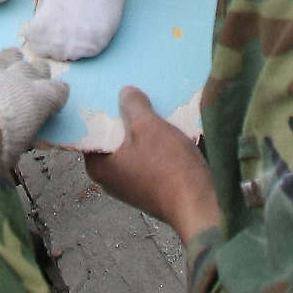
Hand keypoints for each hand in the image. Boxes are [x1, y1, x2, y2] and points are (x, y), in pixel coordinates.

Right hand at [0, 46, 67, 162]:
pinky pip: (54, 90)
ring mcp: (13, 82)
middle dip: (11, 64)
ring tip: (42, 73)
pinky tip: (62, 94)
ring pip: (30, 69)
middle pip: (4, 60)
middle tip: (17, 70)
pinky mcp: (37, 98)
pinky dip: (58, 92)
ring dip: (36, 72)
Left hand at [89, 87, 217, 238]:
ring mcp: (133, 187)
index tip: (110, 89)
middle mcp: (111, 180)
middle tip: (134, 91)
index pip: (93, 130)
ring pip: (135, 149)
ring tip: (154, 103)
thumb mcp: (148, 126)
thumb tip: (125, 93)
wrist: (200, 204)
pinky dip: (157, 145)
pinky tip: (169, 127)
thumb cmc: (167, 166)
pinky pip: (150, 160)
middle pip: (115, 139)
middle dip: (126, 117)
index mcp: (99, 167)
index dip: (102, 109)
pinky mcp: (154, 190)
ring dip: (145, 130)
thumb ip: (133, 105)